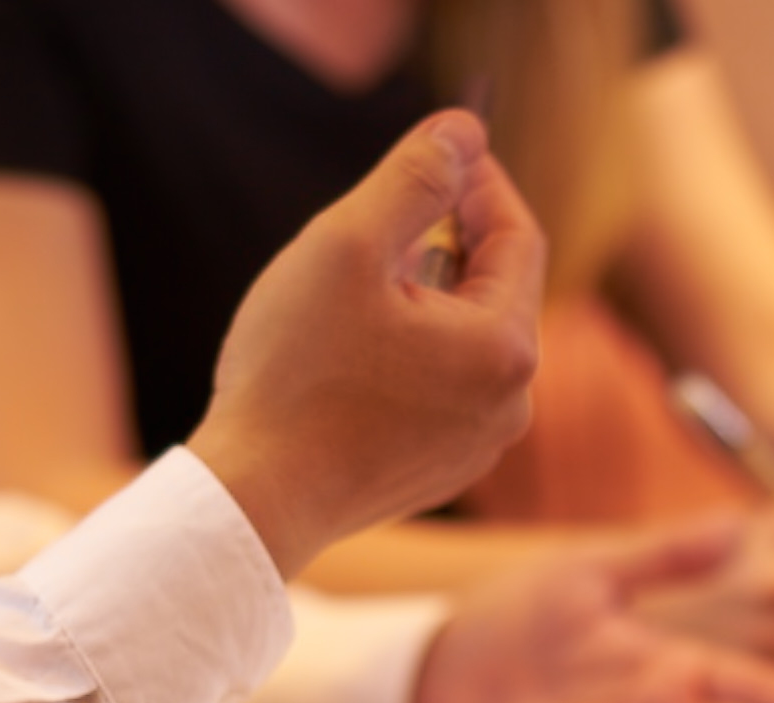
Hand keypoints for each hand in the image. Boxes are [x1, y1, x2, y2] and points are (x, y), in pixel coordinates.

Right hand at [189, 111, 545, 575]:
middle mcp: (511, 404)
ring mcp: (478, 447)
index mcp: (505, 346)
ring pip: (462, 341)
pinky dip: (407, 357)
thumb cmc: (295, 375)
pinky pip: (440, 390)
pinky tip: (346, 360)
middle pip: (491, 289)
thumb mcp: (348, 245)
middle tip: (375, 226)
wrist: (256, 500)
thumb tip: (464, 132)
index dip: (478, 183)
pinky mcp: (440, 473)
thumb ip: (414, 177)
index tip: (437, 154)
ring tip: (350, 299)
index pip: (516, 235)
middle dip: (441, 245)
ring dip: (420, 302)